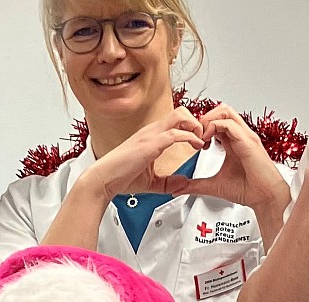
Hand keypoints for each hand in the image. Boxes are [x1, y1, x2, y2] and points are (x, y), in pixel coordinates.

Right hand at [81, 107, 205, 198]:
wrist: (103, 181)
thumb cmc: (120, 177)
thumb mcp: (151, 182)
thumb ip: (169, 182)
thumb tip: (184, 183)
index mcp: (151, 136)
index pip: (176, 121)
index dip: (192, 127)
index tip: (201, 140)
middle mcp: (151, 131)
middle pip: (181, 111)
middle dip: (197, 122)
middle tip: (204, 138)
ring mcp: (150, 135)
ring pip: (180, 116)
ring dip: (196, 126)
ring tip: (202, 140)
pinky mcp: (150, 144)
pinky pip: (175, 133)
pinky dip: (190, 137)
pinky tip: (197, 146)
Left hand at [163, 104, 289, 213]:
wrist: (264, 198)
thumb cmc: (248, 190)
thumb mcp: (214, 186)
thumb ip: (195, 185)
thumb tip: (178, 188)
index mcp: (233, 142)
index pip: (216, 121)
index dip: (201, 127)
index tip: (193, 141)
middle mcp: (240, 136)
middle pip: (221, 110)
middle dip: (204, 118)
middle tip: (195, 135)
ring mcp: (245, 136)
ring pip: (225, 111)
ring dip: (208, 120)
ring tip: (201, 136)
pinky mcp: (248, 141)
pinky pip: (229, 123)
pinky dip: (215, 127)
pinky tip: (207, 141)